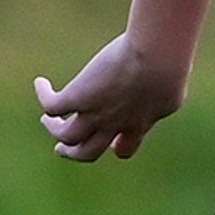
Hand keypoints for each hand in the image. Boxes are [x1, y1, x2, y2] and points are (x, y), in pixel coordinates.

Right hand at [34, 34, 189, 162]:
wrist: (156, 61)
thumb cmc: (169, 69)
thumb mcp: (172, 91)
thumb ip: (164, 98)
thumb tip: (165, 90)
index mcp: (139, 124)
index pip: (126, 149)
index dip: (117, 148)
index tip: (113, 144)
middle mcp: (114, 125)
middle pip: (88, 153)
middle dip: (73, 153)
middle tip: (62, 148)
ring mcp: (95, 114)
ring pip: (66, 137)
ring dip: (54, 129)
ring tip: (47, 119)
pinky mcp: (77, 98)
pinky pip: (52, 105)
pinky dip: (44, 96)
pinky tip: (42, 84)